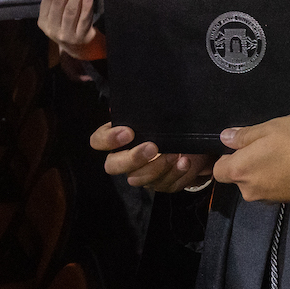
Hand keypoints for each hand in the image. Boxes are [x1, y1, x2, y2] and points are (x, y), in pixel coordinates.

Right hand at [39, 0, 96, 56]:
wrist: (80, 48)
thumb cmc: (70, 24)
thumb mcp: (59, 15)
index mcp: (43, 20)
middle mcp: (52, 28)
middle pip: (59, 2)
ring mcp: (66, 34)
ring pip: (70, 10)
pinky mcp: (80, 37)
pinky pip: (83, 20)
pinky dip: (86, 7)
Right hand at [90, 122, 213, 190]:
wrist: (190, 142)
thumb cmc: (167, 124)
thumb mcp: (156, 114)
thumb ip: (143, 110)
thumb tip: (134, 103)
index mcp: (117, 138)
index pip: (98, 140)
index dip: (108, 139)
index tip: (128, 132)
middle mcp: (124, 159)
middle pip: (112, 166)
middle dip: (132, 158)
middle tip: (152, 147)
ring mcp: (140, 174)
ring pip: (136, 179)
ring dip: (156, 167)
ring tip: (174, 153)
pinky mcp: (158, 184)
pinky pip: (162, 185)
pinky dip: (175, 173)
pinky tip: (184, 162)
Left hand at [212, 115, 289, 206]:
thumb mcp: (273, 127)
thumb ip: (246, 135)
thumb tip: (225, 138)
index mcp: (240, 170)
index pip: (218, 169)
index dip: (228, 156)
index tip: (244, 145)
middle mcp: (248, 190)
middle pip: (238, 177)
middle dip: (248, 163)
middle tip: (269, 145)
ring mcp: (267, 199)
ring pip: (256, 183)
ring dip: (263, 171)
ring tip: (284, 154)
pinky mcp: (283, 202)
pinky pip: (271, 188)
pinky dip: (277, 179)